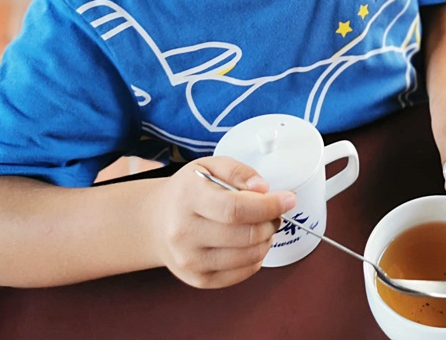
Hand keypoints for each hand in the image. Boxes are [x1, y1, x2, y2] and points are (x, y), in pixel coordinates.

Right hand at [145, 157, 295, 288]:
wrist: (157, 222)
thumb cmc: (188, 192)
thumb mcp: (209, 166)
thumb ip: (239, 171)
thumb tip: (262, 189)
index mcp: (188, 198)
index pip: (236, 208)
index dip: (269, 206)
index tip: (288, 199)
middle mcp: (184, 232)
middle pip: (246, 235)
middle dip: (271, 222)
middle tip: (274, 212)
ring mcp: (190, 260)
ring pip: (248, 256)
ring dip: (267, 240)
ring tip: (262, 226)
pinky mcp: (198, 280)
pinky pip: (242, 274)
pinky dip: (256, 258)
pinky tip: (250, 243)